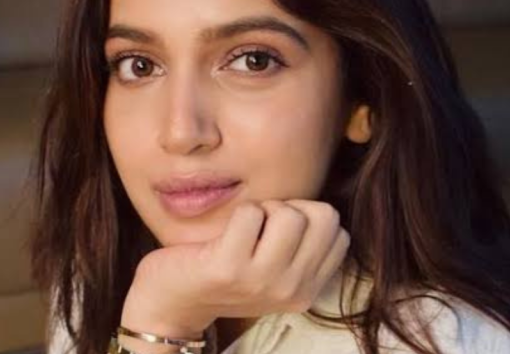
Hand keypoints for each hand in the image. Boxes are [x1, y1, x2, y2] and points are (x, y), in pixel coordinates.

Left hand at [120, 199, 349, 341]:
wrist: (170, 303)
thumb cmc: (223, 272)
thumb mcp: (273, 271)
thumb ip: (301, 247)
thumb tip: (317, 206)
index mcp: (306, 291)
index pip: (339, 232)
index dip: (308, 217)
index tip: (278, 231)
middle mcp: (290, 290)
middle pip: (322, 216)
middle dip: (291, 208)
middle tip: (261, 226)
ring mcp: (261, 281)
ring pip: (290, 213)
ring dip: (264, 208)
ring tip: (243, 229)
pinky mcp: (228, 268)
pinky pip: (250, 212)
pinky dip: (239, 211)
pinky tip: (223, 234)